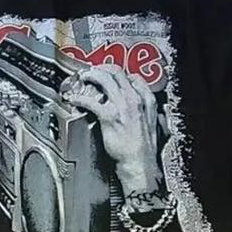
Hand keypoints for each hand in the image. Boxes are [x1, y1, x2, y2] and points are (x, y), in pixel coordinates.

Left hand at [61, 65, 162, 197]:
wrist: (139, 162)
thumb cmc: (145, 149)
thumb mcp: (157, 126)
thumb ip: (155, 115)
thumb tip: (158, 112)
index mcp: (147, 100)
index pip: (132, 76)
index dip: (118, 73)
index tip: (109, 73)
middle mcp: (135, 99)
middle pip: (117, 73)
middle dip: (102, 68)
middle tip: (92, 71)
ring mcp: (122, 106)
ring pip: (104, 80)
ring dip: (90, 75)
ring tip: (82, 77)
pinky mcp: (109, 116)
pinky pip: (91, 101)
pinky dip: (79, 98)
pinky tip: (73, 99)